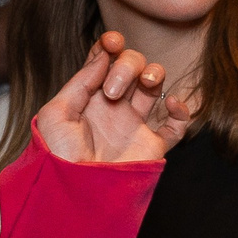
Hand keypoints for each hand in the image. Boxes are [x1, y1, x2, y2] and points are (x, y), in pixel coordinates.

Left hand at [32, 32, 190, 165]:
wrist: (74, 196)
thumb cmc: (57, 159)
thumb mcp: (56, 115)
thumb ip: (80, 82)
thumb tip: (103, 55)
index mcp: (88, 98)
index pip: (104, 61)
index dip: (111, 46)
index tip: (112, 41)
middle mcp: (113, 108)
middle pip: (132, 66)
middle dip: (128, 64)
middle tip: (113, 89)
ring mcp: (133, 126)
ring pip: (154, 85)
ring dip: (154, 74)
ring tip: (145, 84)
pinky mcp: (151, 146)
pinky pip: (177, 125)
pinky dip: (181, 110)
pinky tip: (171, 103)